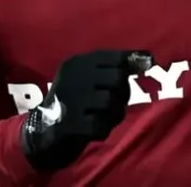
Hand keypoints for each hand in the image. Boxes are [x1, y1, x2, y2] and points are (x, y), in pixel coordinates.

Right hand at [21, 50, 153, 171]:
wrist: (42, 133)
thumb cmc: (73, 102)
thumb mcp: (88, 79)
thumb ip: (115, 68)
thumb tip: (148, 59)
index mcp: (76, 62)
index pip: (115, 57)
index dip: (133, 62)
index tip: (146, 67)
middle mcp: (72, 77)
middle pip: (117, 78)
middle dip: (123, 94)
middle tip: (115, 104)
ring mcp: (69, 100)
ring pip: (111, 103)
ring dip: (114, 115)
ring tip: (104, 118)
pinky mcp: (68, 125)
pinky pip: (100, 127)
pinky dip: (102, 130)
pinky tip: (94, 130)